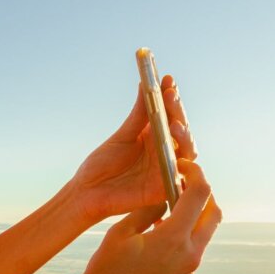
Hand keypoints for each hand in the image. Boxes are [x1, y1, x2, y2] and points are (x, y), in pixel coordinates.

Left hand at [66, 74, 197, 230]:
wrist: (87, 193)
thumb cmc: (102, 165)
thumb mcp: (122, 137)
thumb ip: (138, 115)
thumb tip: (146, 84)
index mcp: (153, 136)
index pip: (169, 112)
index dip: (171, 96)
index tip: (168, 79)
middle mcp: (164, 150)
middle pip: (181, 128)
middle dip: (177, 111)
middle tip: (171, 95)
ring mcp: (167, 168)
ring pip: (187, 150)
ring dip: (183, 135)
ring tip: (173, 124)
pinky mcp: (165, 188)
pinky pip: (182, 177)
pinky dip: (185, 165)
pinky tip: (180, 155)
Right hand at [72, 159, 220, 273]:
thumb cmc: (106, 268)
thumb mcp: (121, 232)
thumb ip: (147, 210)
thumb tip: (163, 198)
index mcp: (174, 238)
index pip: (200, 195)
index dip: (195, 174)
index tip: (184, 166)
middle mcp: (189, 254)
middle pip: (214, 213)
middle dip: (202, 193)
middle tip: (182, 184)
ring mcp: (188, 268)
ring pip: (206, 231)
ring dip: (195, 214)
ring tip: (168, 206)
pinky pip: (194, 248)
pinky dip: (186, 233)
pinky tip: (161, 231)